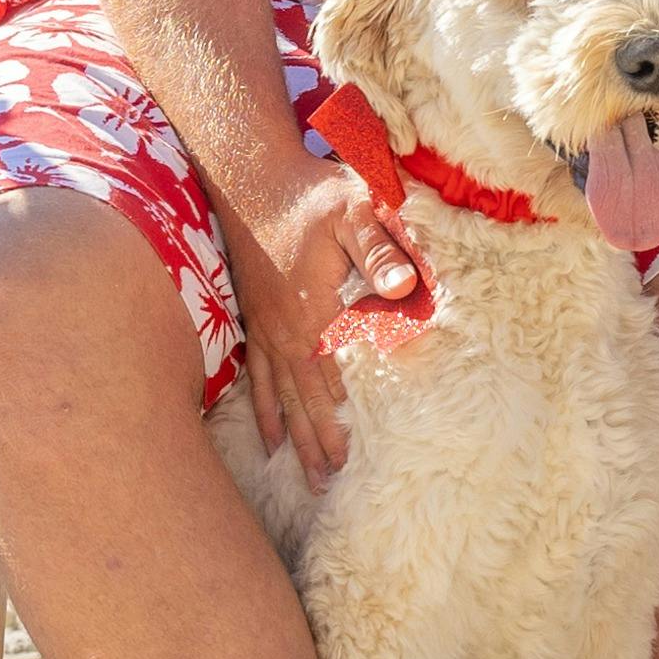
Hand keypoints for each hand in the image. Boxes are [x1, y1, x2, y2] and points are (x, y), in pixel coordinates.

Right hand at [218, 151, 417, 479]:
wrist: (252, 173)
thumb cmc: (310, 191)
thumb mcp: (356, 211)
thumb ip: (381, 251)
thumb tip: (407, 290)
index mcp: (311, 312)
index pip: (330, 380)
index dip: (338, 421)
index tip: (348, 461)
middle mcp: (285, 329)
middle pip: (303, 398)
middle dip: (315, 442)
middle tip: (325, 484)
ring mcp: (265, 325)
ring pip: (279, 393)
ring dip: (292, 434)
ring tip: (300, 474)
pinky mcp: (253, 315)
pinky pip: (255, 373)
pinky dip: (261, 405)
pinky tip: (266, 434)